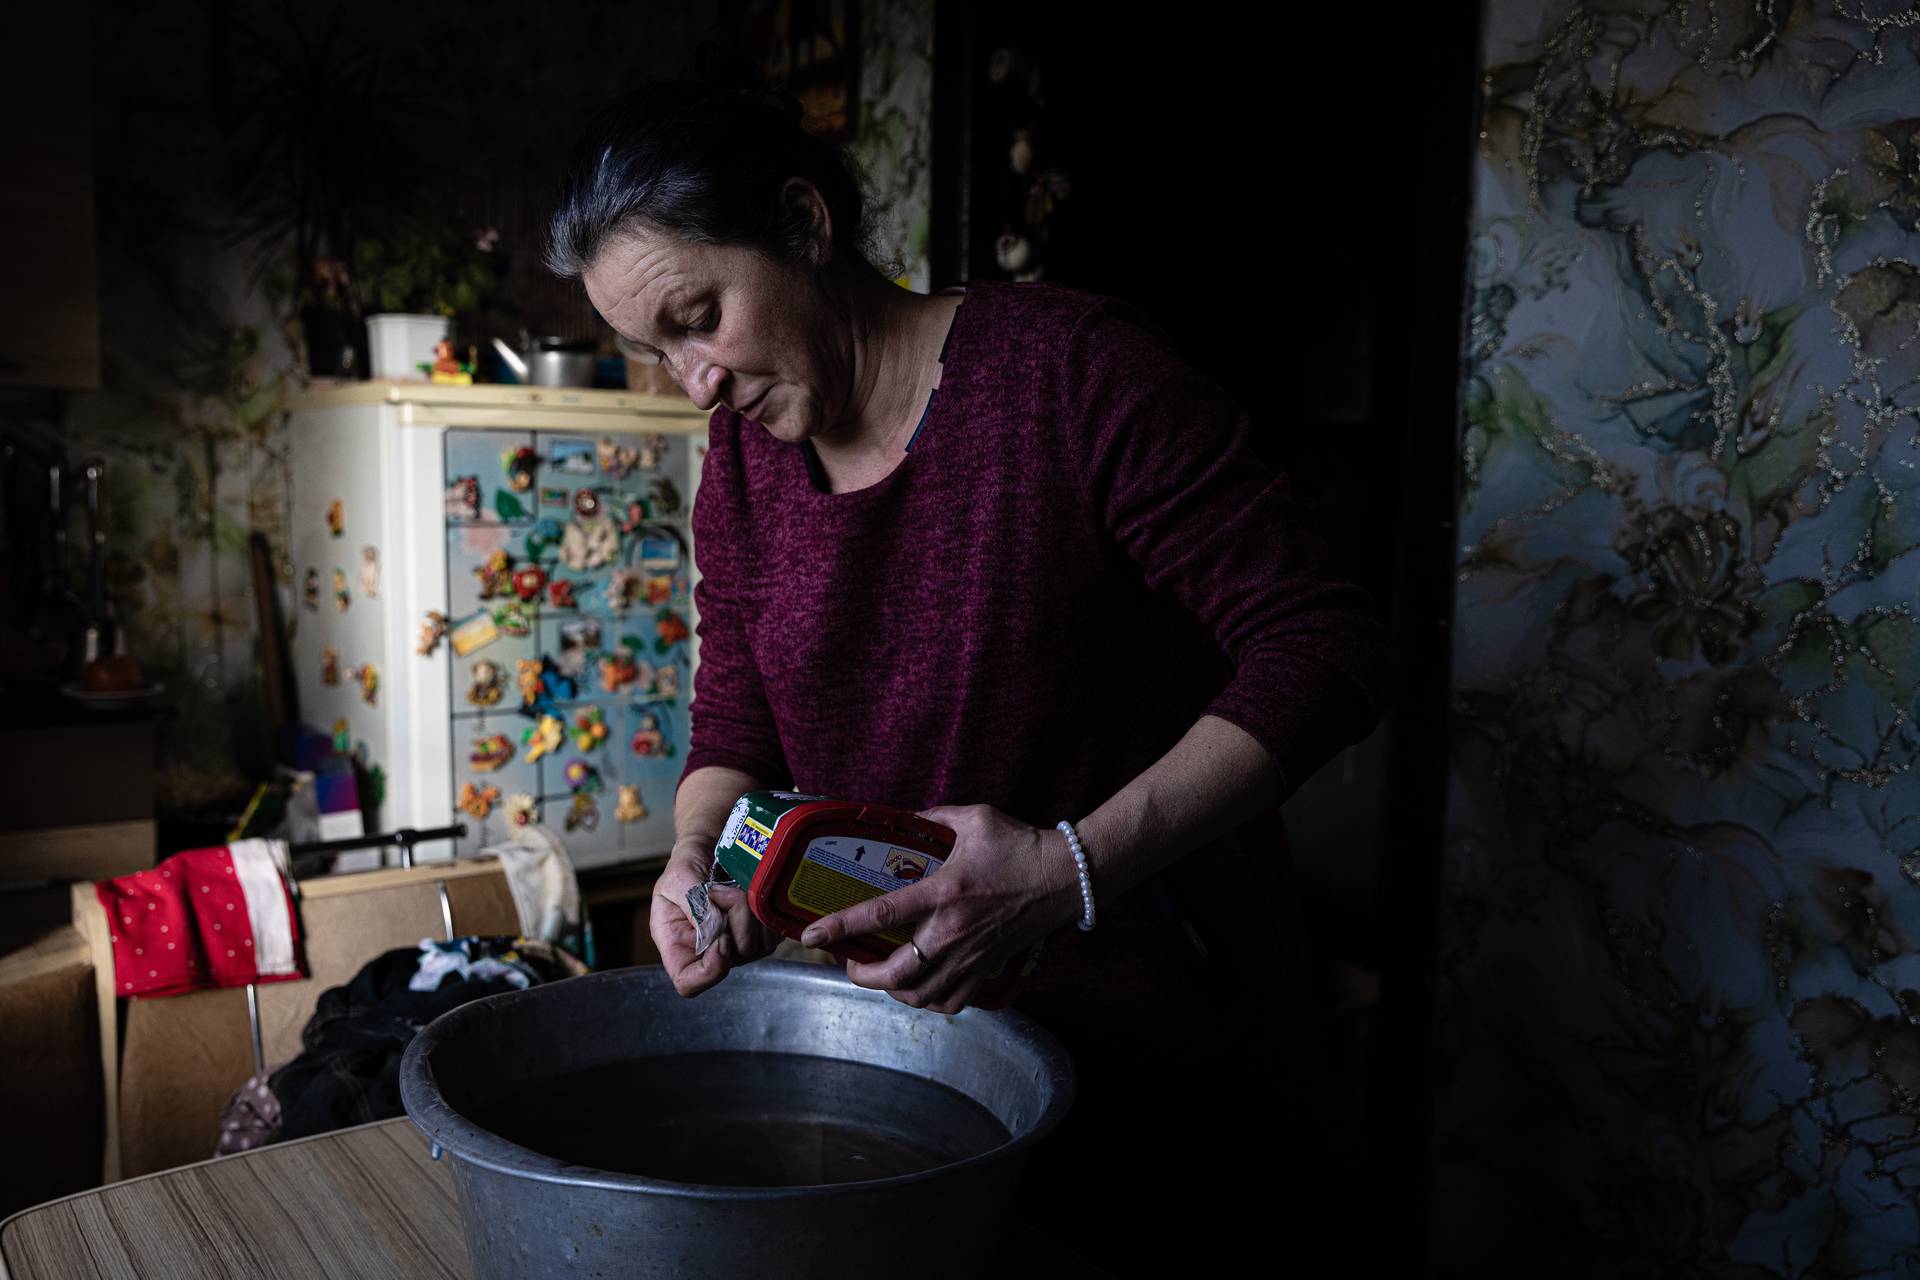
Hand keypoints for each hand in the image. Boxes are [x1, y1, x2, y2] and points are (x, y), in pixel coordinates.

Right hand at [650, 841, 782, 996]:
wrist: (710, 848)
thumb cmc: (686, 864)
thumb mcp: (677, 877)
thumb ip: (693, 903)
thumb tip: (715, 928)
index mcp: (677, 946)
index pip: (689, 984)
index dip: (708, 971)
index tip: (720, 938)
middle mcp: (707, 952)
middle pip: (731, 963)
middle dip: (734, 924)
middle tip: (724, 892)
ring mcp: (736, 944)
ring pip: (756, 948)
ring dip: (749, 914)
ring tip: (734, 889)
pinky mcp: (759, 932)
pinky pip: (771, 934)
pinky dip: (764, 911)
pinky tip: (750, 891)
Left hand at [799, 804, 1082, 1013]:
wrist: (1068, 877)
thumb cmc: (1021, 845)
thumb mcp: (973, 818)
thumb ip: (932, 818)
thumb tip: (903, 818)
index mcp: (944, 892)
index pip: (880, 915)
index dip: (840, 928)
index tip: (811, 936)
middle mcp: (954, 932)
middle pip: (896, 974)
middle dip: (862, 976)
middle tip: (850, 963)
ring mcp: (973, 955)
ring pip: (922, 996)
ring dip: (894, 991)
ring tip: (882, 975)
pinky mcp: (990, 967)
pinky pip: (953, 1001)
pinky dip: (930, 1001)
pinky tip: (922, 986)